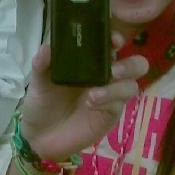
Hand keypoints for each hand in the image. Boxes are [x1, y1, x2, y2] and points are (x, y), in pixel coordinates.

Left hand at [19, 33, 147, 161]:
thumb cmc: (42, 101)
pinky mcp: (110, 115)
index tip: (114, 39)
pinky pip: (118, 106)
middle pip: (136, 65)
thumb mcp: (38, 80)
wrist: (39, 136)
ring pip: (132, 86)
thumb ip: (42, 64)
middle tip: (113, 70)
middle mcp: (106, 74)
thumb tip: (46, 48)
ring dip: (117, 87)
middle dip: (130, 65)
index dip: (118, 39)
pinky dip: (107, 102)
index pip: (112, 44)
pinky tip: (91, 104)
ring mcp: (111, 95)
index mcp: (91, 60)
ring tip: (93, 93)